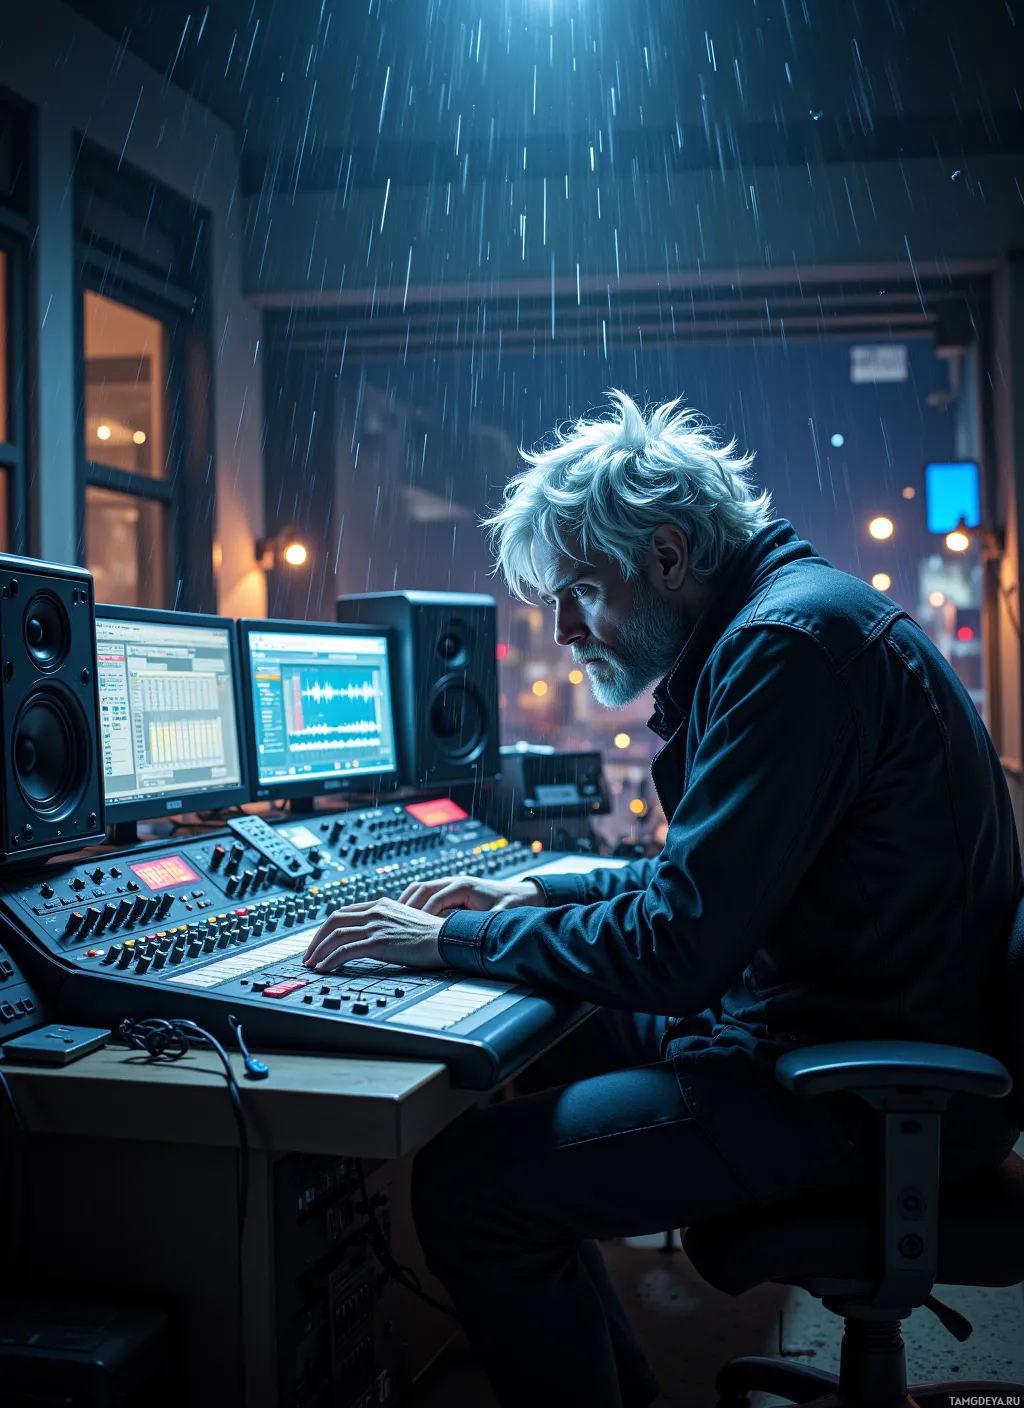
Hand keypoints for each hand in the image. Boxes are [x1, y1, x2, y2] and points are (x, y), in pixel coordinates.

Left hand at [302, 897, 446, 972]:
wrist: (448, 938)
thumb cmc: (432, 934)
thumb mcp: (405, 921)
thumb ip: (387, 922)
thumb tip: (374, 935)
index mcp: (381, 904)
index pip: (344, 912)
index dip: (327, 928)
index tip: (319, 941)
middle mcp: (376, 911)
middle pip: (333, 920)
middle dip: (316, 939)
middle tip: (309, 955)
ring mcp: (376, 926)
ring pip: (335, 935)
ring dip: (319, 951)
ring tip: (312, 965)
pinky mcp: (379, 942)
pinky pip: (345, 950)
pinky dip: (330, 960)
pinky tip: (324, 968)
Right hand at [398, 873, 545, 915]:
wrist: (525, 895)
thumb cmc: (513, 904)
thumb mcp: (500, 916)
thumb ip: (484, 925)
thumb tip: (472, 937)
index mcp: (464, 886)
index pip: (435, 898)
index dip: (422, 914)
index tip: (411, 928)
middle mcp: (454, 881)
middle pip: (422, 889)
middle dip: (407, 906)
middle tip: (393, 923)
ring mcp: (451, 883)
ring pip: (420, 888)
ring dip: (406, 902)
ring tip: (393, 918)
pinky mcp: (450, 890)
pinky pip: (425, 892)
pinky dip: (412, 901)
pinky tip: (406, 915)